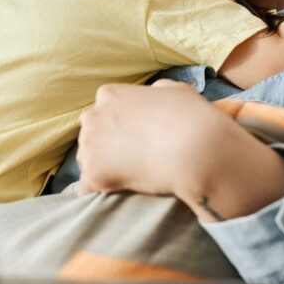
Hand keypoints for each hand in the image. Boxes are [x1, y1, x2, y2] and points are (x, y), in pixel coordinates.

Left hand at [76, 80, 235, 197]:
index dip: (119, 126)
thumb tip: (155, 93)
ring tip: (128, 176)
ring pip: (87, 159)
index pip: (103, 111)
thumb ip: (158, 90)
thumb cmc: (192, 118)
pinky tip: (116, 194)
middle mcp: (94, 117)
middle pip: (91, 134)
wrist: (197, 150)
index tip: (134, 138)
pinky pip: (87, 186)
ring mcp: (90, 146)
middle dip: (106, 145)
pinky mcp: (94, 174)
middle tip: (131, 158)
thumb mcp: (176, 90)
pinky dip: (99, 190)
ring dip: (103, 167)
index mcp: (110, 95)